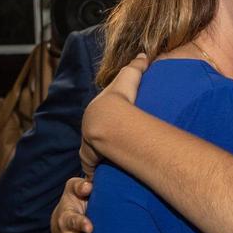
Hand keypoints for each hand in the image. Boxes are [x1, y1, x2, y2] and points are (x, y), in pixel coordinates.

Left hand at [80, 54, 148, 178]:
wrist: (108, 118)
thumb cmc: (119, 98)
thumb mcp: (129, 78)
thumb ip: (136, 66)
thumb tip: (144, 54)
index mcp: (95, 112)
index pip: (97, 118)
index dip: (105, 123)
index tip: (112, 128)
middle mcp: (89, 130)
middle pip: (92, 139)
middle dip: (98, 144)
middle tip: (112, 150)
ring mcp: (88, 147)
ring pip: (91, 156)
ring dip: (97, 161)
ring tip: (109, 167)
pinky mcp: (91, 161)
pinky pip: (93, 169)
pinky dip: (96, 173)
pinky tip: (102, 178)